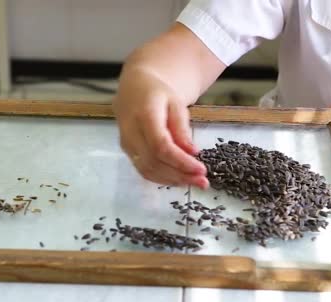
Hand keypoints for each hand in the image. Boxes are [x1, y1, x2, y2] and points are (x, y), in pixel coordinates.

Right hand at [113, 67, 208, 188]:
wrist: (134, 89)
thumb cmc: (158, 94)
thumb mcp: (176, 103)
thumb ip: (182, 128)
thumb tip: (192, 152)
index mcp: (144, 115)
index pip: (160, 146)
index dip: (181, 161)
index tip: (201, 169)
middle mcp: (131, 132)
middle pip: (154, 162)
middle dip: (180, 175)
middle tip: (203, 181)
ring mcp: (127, 145)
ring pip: (148, 170)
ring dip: (173, 180)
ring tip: (194, 182)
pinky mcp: (128, 152)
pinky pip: (144, 170)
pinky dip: (163, 178)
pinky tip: (180, 179)